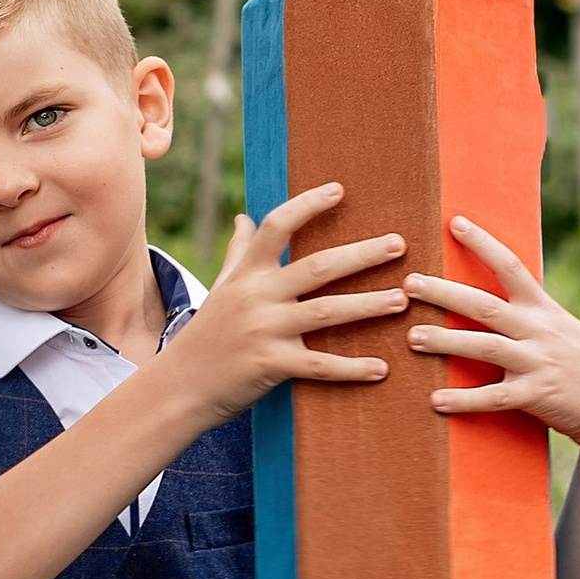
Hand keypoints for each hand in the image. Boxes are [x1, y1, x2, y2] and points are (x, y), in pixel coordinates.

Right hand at [174, 184, 409, 418]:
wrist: (178, 388)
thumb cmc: (205, 337)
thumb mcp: (220, 289)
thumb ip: (238, 253)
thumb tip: (244, 217)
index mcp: (247, 275)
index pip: (278, 227)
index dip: (308, 205)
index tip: (340, 190)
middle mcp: (256, 297)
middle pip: (316, 267)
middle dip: (361, 255)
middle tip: (398, 244)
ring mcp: (264, 331)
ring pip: (325, 312)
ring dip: (367, 305)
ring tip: (401, 300)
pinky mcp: (270, 366)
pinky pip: (319, 365)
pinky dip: (351, 368)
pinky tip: (381, 368)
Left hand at [404, 218, 579, 456]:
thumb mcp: (558, 329)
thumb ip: (526, 314)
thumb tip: (487, 298)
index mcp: (542, 308)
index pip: (510, 266)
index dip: (483, 243)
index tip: (455, 222)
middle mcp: (538, 330)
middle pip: (485, 305)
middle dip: (444, 293)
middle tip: (408, 283)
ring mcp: (537, 362)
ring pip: (485, 347)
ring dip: (445, 342)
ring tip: (411, 338)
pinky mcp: (537, 395)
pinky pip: (495, 398)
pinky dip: (464, 400)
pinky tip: (436, 400)